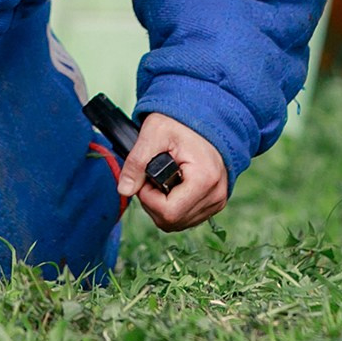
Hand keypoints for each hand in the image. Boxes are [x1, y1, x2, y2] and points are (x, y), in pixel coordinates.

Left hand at [116, 112, 227, 230]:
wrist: (205, 117)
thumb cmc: (180, 123)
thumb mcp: (153, 133)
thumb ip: (136, 162)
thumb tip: (123, 190)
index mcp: (205, 179)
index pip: (169, 212)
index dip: (148, 198)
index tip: (145, 176)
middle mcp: (216, 195)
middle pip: (172, 221)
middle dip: (153, 203)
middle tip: (150, 178)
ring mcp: (217, 201)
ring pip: (178, 223)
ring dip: (162, 206)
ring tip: (161, 180)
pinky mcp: (215, 203)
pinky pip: (187, 218)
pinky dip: (173, 207)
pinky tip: (171, 186)